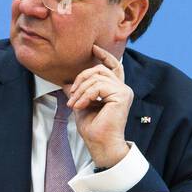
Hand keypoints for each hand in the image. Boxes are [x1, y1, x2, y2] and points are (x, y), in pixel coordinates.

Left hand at [64, 44, 131, 168]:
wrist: (100, 144)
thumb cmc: (93, 128)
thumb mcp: (81, 105)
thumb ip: (78, 92)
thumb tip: (67, 83)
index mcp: (115, 90)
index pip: (113, 66)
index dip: (104, 55)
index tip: (93, 48)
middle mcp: (123, 88)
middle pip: (99, 69)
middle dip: (81, 78)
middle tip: (71, 95)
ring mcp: (124, 91)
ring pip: (97, 77)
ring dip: (81, 90)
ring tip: (74, 104)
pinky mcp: (122, 95)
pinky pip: (99, 86)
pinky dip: (86, 95)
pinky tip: (80, 105)